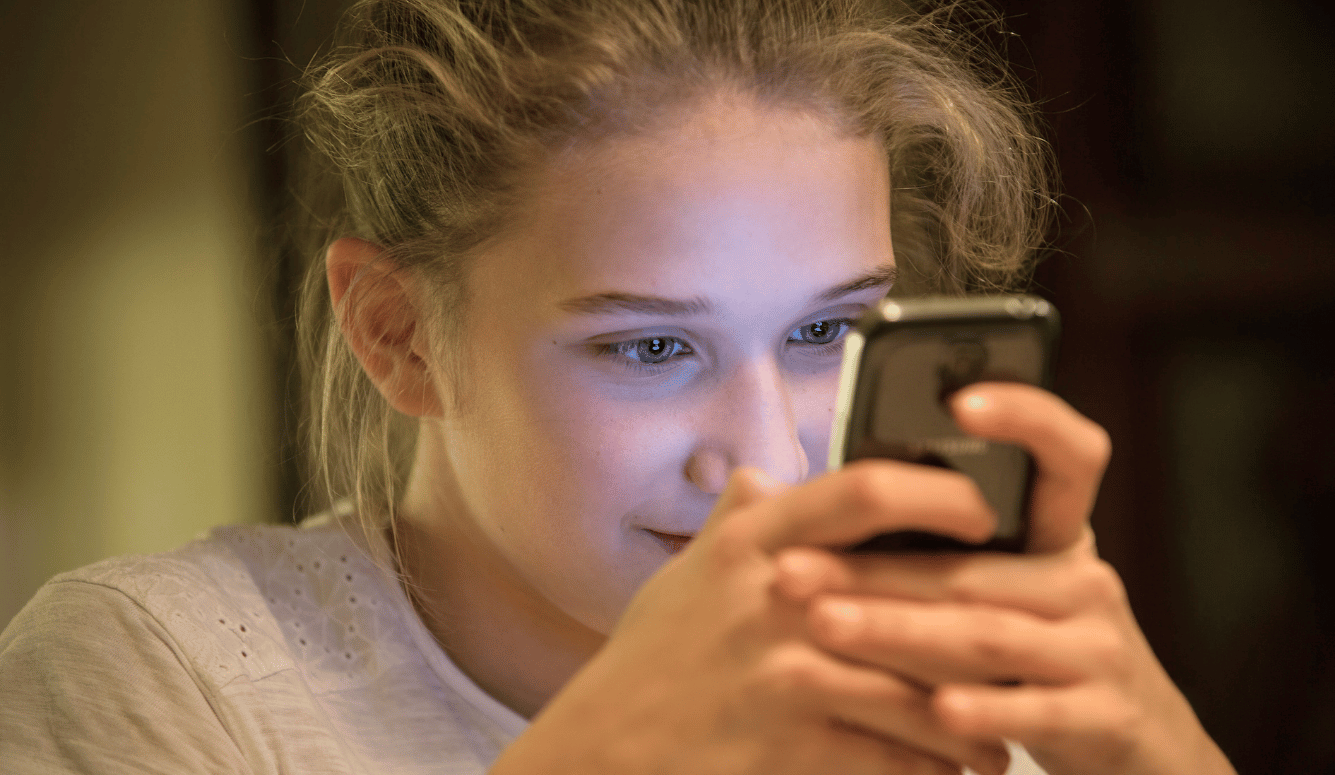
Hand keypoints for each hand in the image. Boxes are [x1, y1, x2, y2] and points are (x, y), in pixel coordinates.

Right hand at [493, 461, 1016, 774]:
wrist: (606, 746)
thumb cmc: (653, 656)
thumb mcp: (687, 573)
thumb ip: (735, 521)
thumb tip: (766, 477)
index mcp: (754, 541)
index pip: (865, 489)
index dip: (940, 493)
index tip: (983, 511)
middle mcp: (775, 597)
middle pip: (918, 595)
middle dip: (986, 623)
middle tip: (1027, 635)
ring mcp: (786, 672)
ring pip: (923, 690)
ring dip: (975, 716)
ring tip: (998, 729)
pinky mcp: (793, 744)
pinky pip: (897, 757)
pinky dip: (936, 768)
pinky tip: (955, 771)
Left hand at [773, 383, 1236, 774]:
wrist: (1140, 747)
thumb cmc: (1038, 656)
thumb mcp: (1001, 593)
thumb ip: (927, 551)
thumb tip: (797, 492)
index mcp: (1055, 538)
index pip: (1066, 454)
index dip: (1026, 417)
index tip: (960, 399)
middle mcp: (1084, 581)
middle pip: (972, 565)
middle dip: (871, 569)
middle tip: (789, 568)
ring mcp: (1099, 648)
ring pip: (988, 632)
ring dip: (898, 631)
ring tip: (826, 625)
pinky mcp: (1105, 716)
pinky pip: (1036, 711)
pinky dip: (984, 709)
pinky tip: (933, 711)